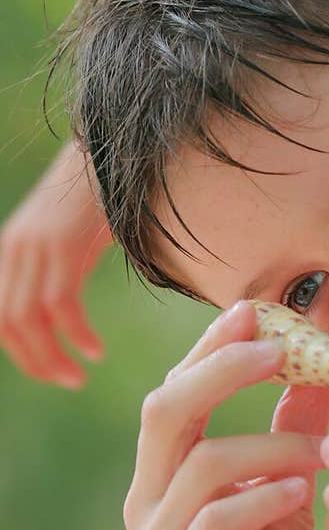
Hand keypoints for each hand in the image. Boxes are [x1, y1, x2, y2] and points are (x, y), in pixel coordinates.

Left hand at [0, 142, 110, 386]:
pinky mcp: (61, 243)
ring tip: (77, 376)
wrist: (117, 147)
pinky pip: (59, 304)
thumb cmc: (106, 196)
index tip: (52, 371)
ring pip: (28, 319)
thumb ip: (60, 269)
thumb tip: (67, 313)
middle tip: (68, 381)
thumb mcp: (71, 238)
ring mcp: (34, 244)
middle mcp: (13, 248)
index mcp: (10, 250)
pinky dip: (76, 334)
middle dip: (35, 362)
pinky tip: (94, 349)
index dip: (19, 353)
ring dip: (52, 357)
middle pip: (7, 324)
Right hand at [123, 301, 328, 529]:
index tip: (255, 311)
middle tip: (277, 351)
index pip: (177, 389)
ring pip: (199, 464)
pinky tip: (301, 493)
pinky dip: (261, 499)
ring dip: (267, 443)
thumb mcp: (286, 488)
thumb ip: (293, 431)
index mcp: (166, 468)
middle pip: (166, 410)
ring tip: (321, 447)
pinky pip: (214, 524)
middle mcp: (147, 496)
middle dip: (221, 371)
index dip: (211, 347)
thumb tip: (322, 365)